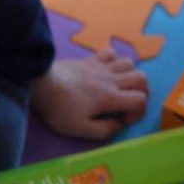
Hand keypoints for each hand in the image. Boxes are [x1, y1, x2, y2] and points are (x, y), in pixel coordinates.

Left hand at [32, 49, 147, 140]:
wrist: (41, 83)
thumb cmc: (60, 110)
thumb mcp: (81, 129)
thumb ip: (104, 130)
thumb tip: (118, 125)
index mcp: (110, 98)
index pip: (141, 100)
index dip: (138, 111)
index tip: (123, 119)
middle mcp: (111, 80)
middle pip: (142, 78)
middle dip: (141, 92)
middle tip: (128, 103)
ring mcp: (101, 67)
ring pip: (129, 63)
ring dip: (129, 76)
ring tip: (119, 88)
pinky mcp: (90, 60)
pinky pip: (111, 52)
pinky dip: (114, 61)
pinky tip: (106, 72)